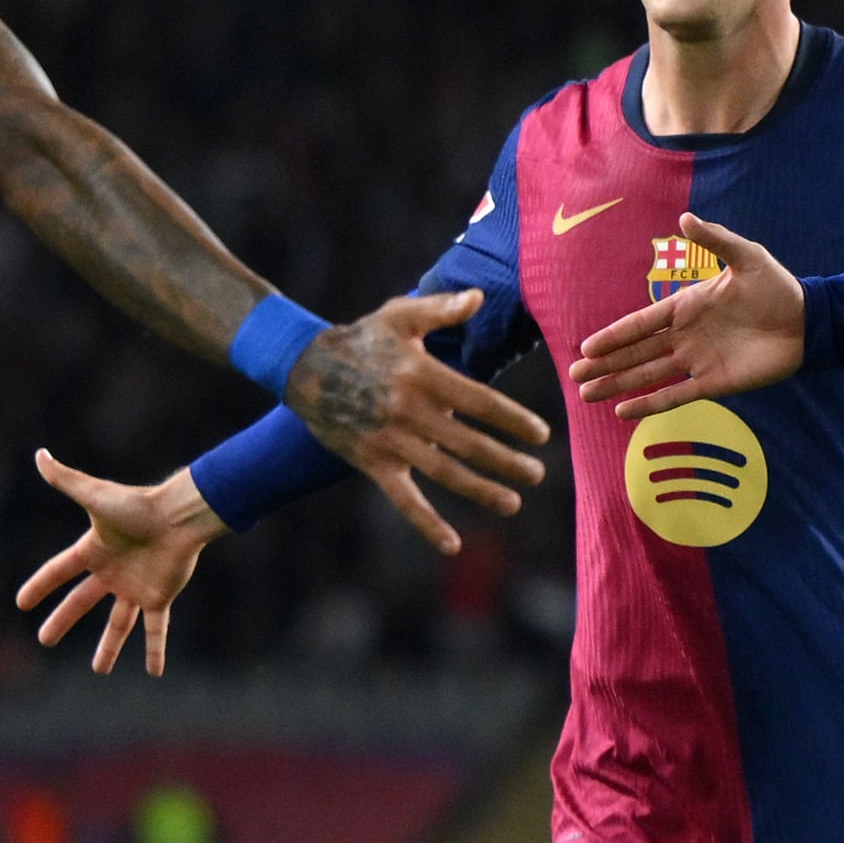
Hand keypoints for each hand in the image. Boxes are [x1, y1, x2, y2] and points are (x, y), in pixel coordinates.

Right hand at [15, 453, 224, 675]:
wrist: (178, 518)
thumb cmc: (138, 505)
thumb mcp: (94, 493)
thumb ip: (65, 478)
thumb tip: (39, 454)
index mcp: (94, 550)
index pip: (59, 571)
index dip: (40, 586)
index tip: (22, 602)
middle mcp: (112, 571)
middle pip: (82, 602)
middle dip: (63, 621)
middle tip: (44, 640)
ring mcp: (135, 587)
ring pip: (118, 624)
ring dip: (109, 648)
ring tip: (99, 670)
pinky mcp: (159, 597)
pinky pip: (156, 629)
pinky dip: (155, 649)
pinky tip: (154, 672)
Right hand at [286, 290, 549, 551]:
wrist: (304, 368)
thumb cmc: (361, 339)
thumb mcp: (399, 316)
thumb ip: (441, 309)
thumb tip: (480, 297)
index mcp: (423, 375)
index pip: (480, 402)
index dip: (513, 420)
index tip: (540, 434)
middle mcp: (410, 411)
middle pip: (469, 443)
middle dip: (507, 461)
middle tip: (537, 474)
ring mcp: (391, 441)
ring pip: (445, 474)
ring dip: (481, 491)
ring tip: (513, 502)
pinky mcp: (373, 463)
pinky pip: (404, 500)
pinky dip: (427, 525)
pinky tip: (452, 545)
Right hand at [568, 215, 807, 416]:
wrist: (807, 322)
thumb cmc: (777, 287)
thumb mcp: (746, 256)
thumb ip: (715, 240)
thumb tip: (683, 218)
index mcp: (686, 306)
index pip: (641, 323)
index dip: (614, 335)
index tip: (587, 347)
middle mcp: (685, 335)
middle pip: (636, 352)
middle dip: (605, 364)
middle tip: (575, 375)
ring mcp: (697, 360)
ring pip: (648, 375)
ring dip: (618, 385)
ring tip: (587, 395)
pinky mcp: (714, 383)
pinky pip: (675, 395)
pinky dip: (650, 404)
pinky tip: (623, 412)